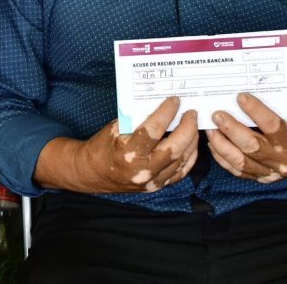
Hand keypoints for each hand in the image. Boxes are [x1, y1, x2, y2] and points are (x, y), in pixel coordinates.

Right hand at [74, 97, 197, 192]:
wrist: (93, 173)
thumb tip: (159, 107)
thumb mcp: (114, 128)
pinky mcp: (157, 186)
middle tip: (191, 113)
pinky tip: (191, 145)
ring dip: (191, 141)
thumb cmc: (102, 146)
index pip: (154, 129)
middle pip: (175, 148)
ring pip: (181, 160)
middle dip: (187, 128)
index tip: (175, 100)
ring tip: (193, 126)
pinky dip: (189, 157)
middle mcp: (142, 168)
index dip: (167, 112)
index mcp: (128, 151)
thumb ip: (137, 120)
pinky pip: (180, 172)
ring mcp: (152, 180)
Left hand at [207, 93, 286, 182]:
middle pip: (252, 146)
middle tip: (216, 115)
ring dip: (221, 144)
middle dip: (231, 129)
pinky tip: (212, 143)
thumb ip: (271, 111)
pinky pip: (236, 170)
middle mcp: (280, 159)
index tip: (240, 97)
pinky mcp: (258, 178)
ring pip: (240, 161)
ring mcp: (269, 172)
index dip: (256, 111)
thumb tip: (242, 95)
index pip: (272, 126)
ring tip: (209, 128)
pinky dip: (221, 156)